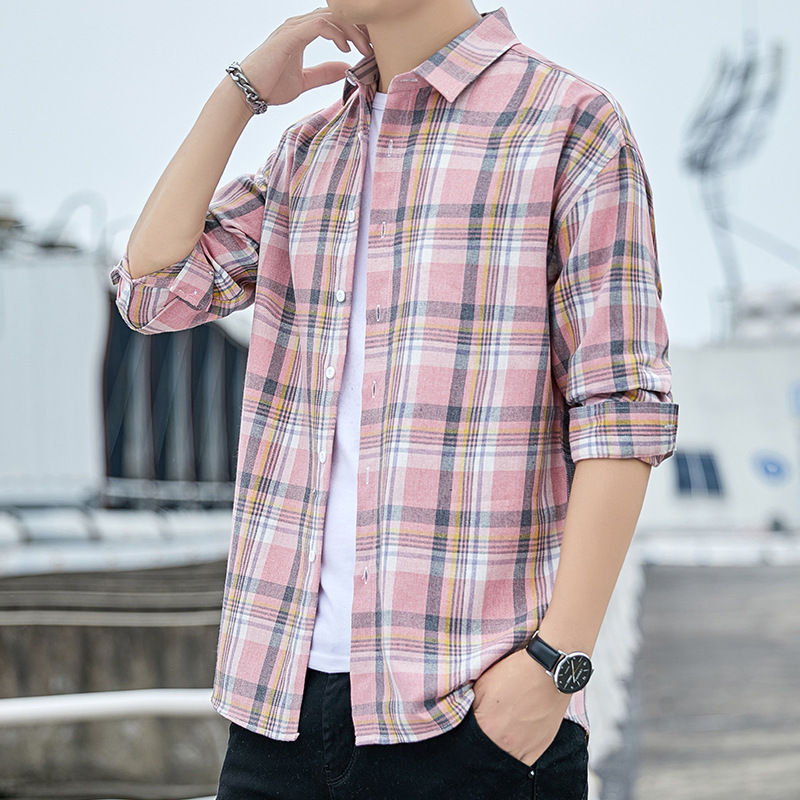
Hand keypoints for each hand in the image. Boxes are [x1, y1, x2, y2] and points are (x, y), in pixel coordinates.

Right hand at [238, 9, 372, 107]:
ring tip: (366, 49)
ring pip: (331, 17)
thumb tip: (345, 68)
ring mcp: (293, 28)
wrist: (248, 92)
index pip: (335, 21)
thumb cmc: (270, 85)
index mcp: (302, 32)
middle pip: (336, 15)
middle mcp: (298, 25)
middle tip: (375, 46)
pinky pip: (319, 25)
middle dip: (359, 28)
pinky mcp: (290, 36)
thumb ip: (324, 73)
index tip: (370, 48)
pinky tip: (346, 47)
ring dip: (353, 31)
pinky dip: (337, 33)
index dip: (355, 31)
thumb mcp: (304, 80)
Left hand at [471, 649, 571, 765]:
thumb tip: (466, 719)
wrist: (548, 671)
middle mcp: (503, 743)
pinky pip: (522, 764)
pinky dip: (515, 756)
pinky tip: (513, 744)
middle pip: (485, 753)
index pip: (469, 741)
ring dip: (498, 751)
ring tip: (500, 735)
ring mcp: (523, 749)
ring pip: (503, 761)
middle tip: (486, 731)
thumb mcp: (483, 684)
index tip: (469, 730)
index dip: (467, 735)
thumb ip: (472, 707)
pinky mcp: (539, 749)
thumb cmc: (516, 673)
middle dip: (482, 743)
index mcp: (486, 726)